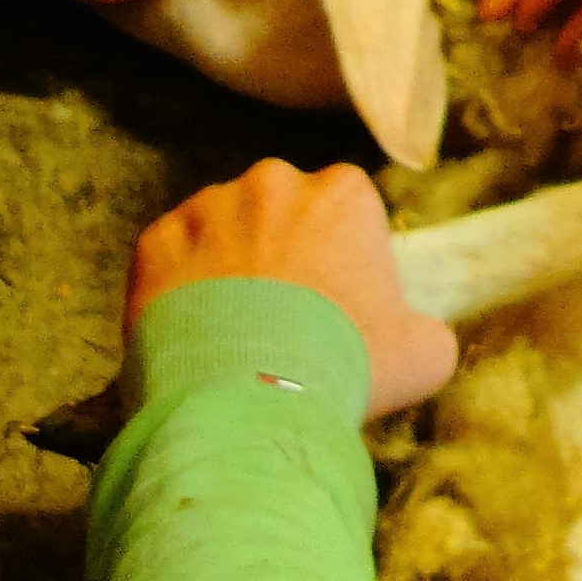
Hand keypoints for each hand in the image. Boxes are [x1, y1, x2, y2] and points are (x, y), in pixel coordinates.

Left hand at [130, 159, 457, 416]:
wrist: (247, 398)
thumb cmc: (345, 366)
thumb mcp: (423, 355)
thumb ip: (425, 328)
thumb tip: (418, 332)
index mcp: (342, 193)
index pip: (347, 208)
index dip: (344, 255)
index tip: (338, 302)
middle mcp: (272, 182)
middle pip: (280, 210)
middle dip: (281, 250)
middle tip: (282, 317)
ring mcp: (207, 206)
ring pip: (222, 228)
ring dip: (228, 264)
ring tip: (232, 331)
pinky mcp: (155, 241)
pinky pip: (171, 257)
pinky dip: (178, 286)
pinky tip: (193, 334)